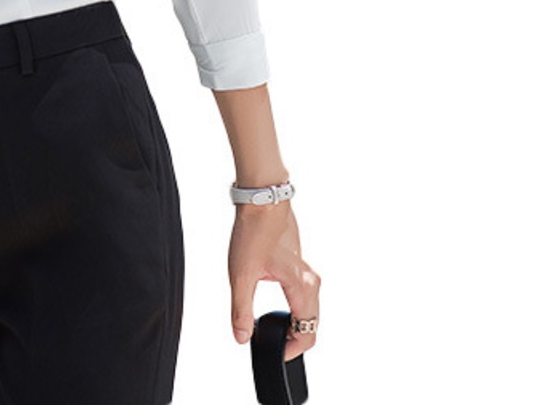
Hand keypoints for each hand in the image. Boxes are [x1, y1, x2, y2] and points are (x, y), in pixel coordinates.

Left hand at [228, 201, 320, 360]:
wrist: (261, 199)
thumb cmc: (254, 230)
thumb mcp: (241, 275)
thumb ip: (241, 310)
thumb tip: (242, 337)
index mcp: (302, 287)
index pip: (307, 332)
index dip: (292, 349)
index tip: (276, 353)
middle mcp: (311, 281)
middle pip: (312, 323)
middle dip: (294, 338)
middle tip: (272, 343)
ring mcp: (307, 272)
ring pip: (309, 309)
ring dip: (295, 323)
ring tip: (273, 328)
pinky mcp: (300, 265)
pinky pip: (304, 296)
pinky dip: (294, 308)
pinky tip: (276, 306)